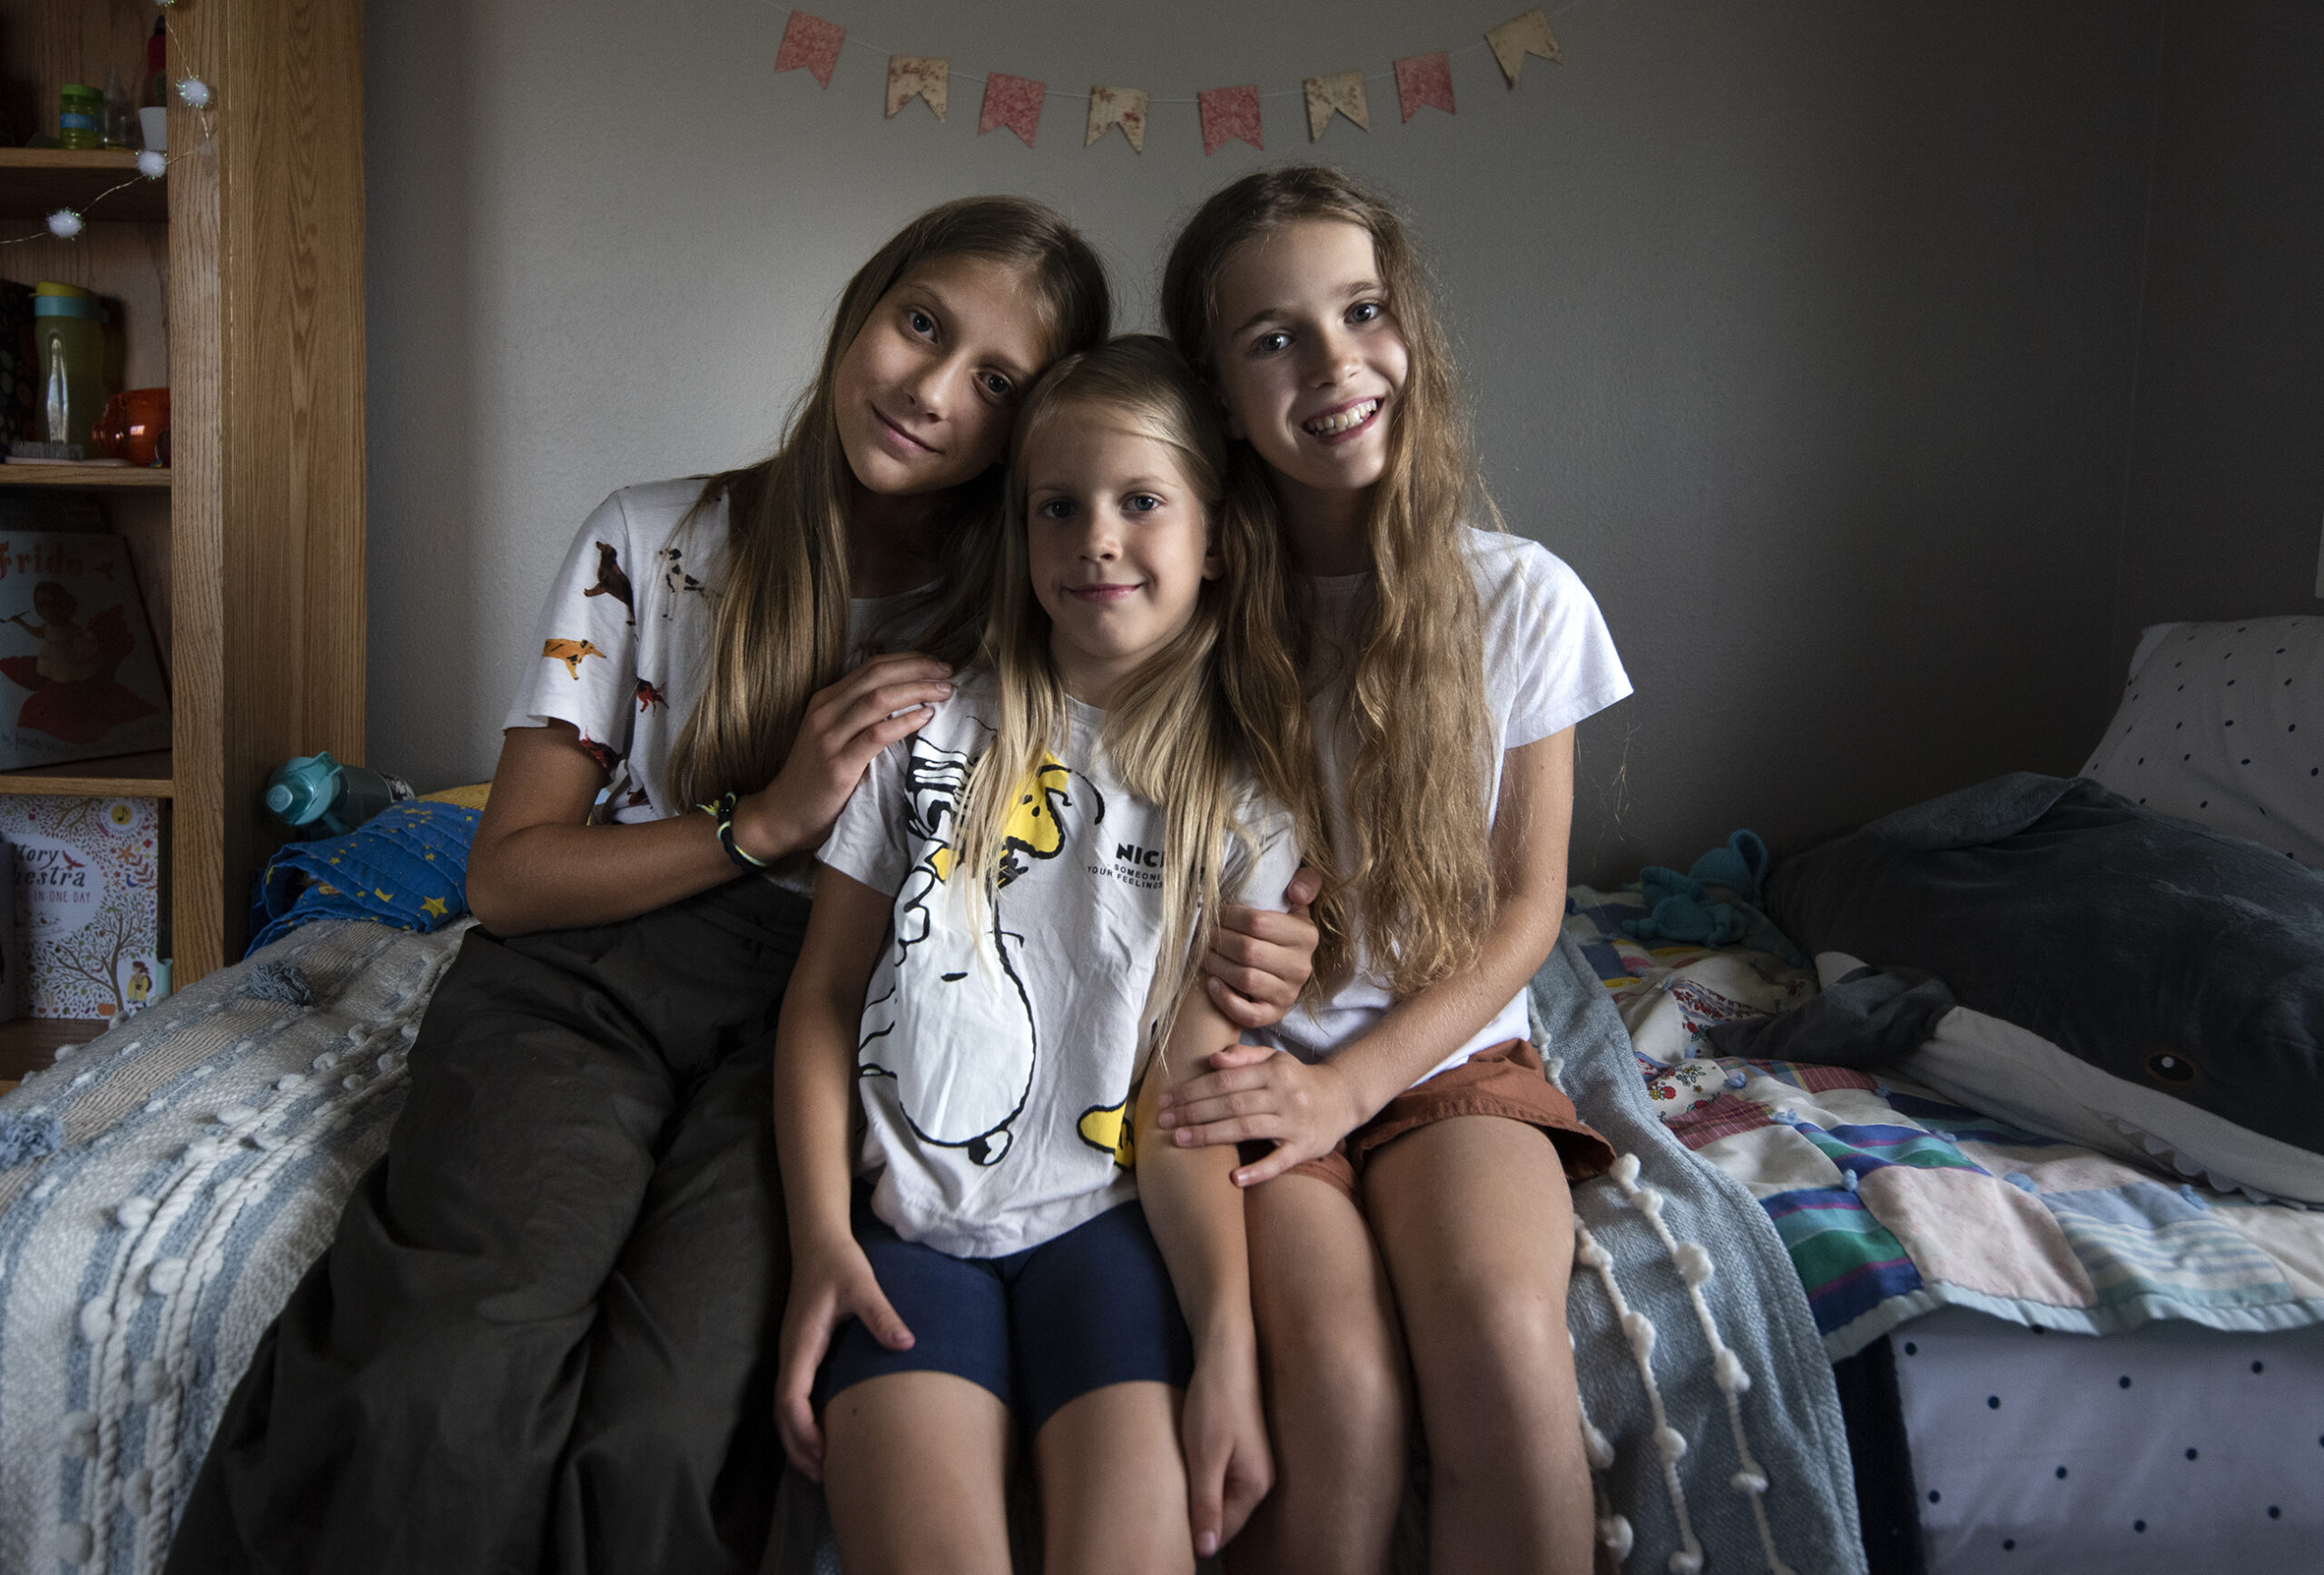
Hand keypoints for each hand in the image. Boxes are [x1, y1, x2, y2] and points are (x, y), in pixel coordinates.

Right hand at [731, 653, 952, 860]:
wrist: (783, 815)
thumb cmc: (816, 779)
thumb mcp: (834, 737)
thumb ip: (861, 717)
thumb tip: (909, 702)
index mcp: (826, 700)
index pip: (872, 667)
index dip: (908, 661)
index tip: (937, 664)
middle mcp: (826, 712)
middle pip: (877, 675)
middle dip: (918, 669)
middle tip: (949, 671)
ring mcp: (829, 737)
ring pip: (878, 699)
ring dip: (917, 690)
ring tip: (944, 691)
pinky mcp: (837, 765)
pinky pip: (876, 735)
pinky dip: (904, 722)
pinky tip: (926, 717)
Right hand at [774, 1236, 914, 1482]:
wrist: (819, 1243)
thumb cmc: (840, 1264)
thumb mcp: (863, 1285)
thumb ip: (881, 1314)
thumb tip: (906, 1344)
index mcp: (801, 1343)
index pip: (790, 1397)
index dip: (803, 1429)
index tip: (823, 1453)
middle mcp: (791, 1354)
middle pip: (782, 1413)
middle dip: (798, 1447)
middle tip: (823, 1478)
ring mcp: (793, 1355)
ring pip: (786, 1408)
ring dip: (798, 1440)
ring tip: (822, 1470)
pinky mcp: (802, 1354)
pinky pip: (795, 1397)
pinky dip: (803, 1424)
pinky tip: (823, 1437)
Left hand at [1155, 1045, 1365, 1186]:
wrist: (1342, 1098)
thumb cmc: (1297, 1079)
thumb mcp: (1274, 1059)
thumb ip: (1243, 1056)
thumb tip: (1212, 1059)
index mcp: (1274, 1071)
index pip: (1226, 1079)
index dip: (1193, 1090)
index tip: (1166, 1100)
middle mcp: (1284, 1095)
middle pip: (1231, 1103)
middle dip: (1193, 1112)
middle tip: (1163, 1121)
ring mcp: (1294, 1123)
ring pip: (1247, 1128)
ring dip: (1211, 1135)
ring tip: (1180, 1140)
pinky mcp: (1304, 1148)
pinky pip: (1279, 1161)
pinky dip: (1257, 1170)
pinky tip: (1233, 1178)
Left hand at [1180, 1345, 1272, 1557]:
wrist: (1225, 1355)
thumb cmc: (1215, 1402)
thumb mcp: (1205, 1457)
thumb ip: (1207, 1505)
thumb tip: (1206, 1550)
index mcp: (1255, 1486)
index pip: (1223, 1531)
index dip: (1193, 1533)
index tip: (1166, 1526)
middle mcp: (1259, 1480)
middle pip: (1222, 1516)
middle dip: (1195, 1514)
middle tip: (1165, 1502)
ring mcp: (1251, 1465)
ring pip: (1218, 1496)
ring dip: (1196, 1494)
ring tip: (1174, 1481)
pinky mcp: (1241, 1451)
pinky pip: (1219, 1479)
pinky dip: (1200, 1478)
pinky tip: (1184, 1466)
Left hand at [1202, 865, 1322, 1028]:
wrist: (1284, 969)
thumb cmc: (1281, 930)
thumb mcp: (1297, 904)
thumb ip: (1305, 884)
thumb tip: (1295, 891)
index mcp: (1305, 935)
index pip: (1257, 921)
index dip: (1228, 916)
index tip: (1213, 913)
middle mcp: (1300, 966)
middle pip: (1248, 950)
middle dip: (1218, 940)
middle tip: (1201, 934)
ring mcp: (1289, 993)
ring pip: (1245, 979)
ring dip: (1216, 965)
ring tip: (1203, 953)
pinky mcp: (1276, 1014)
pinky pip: (1248, 1014)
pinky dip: (1226, 1000)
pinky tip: (1212, 983)